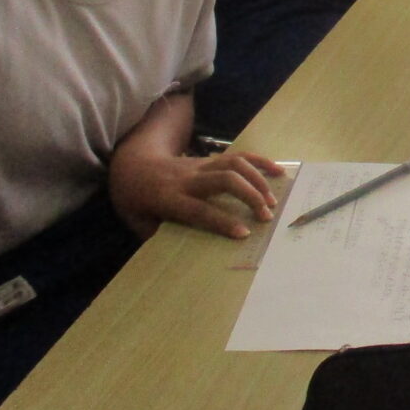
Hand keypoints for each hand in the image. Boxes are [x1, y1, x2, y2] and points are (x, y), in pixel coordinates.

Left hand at [108, 146, 283, 240]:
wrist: (132, 165)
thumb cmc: (134, 200)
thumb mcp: (135, 222)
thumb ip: (155, 236)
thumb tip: (176, 254)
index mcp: (169, 198)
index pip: (199, 209)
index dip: (222, 221)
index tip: (244, 233)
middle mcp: (188, 179)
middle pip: (224, 180)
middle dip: (249, 196)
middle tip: (266, 216)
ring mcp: (200, 166)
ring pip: (234, 164)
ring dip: (257, 180)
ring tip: (272, 201)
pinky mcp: (209, 160)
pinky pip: (238, 155)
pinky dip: (260, 161)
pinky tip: (278, 171)